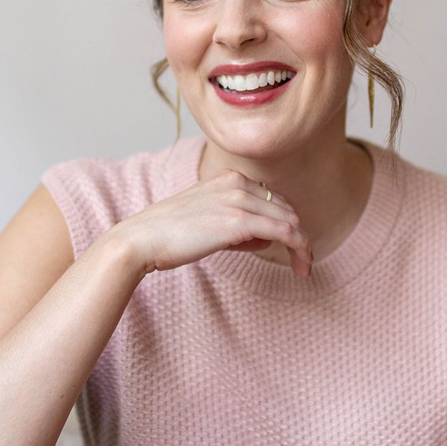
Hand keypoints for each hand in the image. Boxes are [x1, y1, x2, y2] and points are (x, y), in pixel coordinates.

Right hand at [111, 169, 313, 278]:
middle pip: (286, 208)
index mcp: (229, 177)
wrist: (142, 239)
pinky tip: (302, 264)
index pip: (273, 199)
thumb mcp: (207, 218)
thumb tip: (265, 238)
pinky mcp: (239, 221)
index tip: (291, 246)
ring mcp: (239, 200)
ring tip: (304, 267)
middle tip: (303, 261)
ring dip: (302, 245)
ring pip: (290, 220)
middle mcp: (238, 183)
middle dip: (299, 235)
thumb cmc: (169, 234)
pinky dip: (300, 247)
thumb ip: (236, 223)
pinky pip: (285, 232)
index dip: (287, 223)